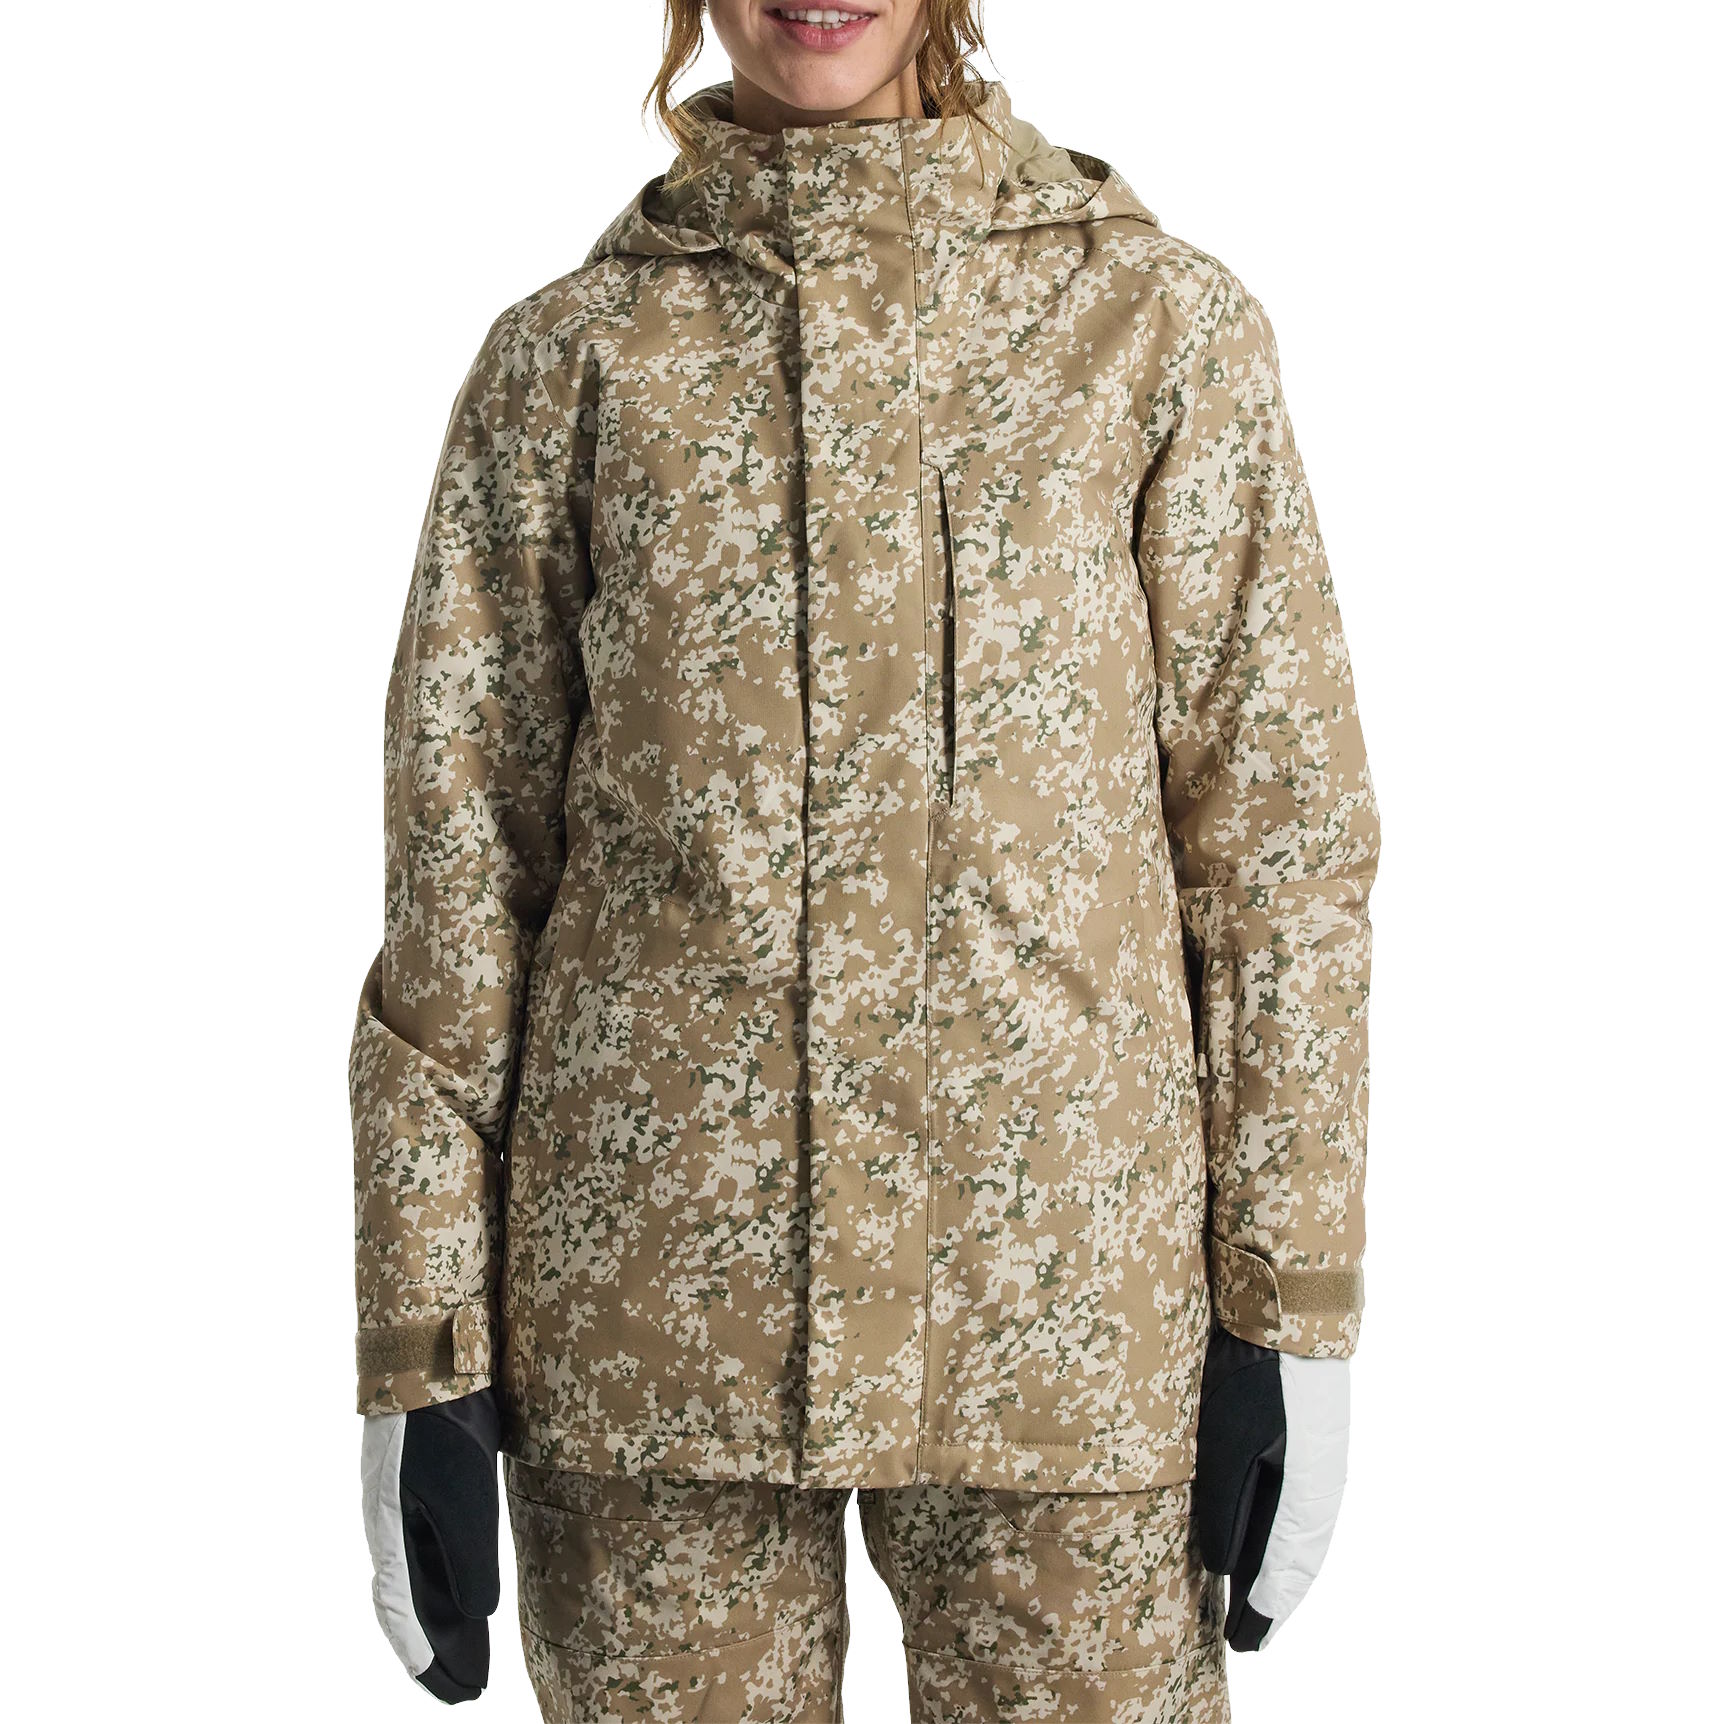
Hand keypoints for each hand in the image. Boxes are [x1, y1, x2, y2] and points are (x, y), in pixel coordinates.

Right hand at [360, 1386, 501, 1702]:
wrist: (435, 1365)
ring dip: (448, 1621)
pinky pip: (437, 1551)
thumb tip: (475, 1614)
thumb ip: (466, 1557)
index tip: (446, 1688)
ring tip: (473, 1659)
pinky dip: (452, 1584)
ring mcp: (410, 1507)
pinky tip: (469, 1599)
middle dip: (438, 1649)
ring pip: (427, 1580)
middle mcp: (396, 1528)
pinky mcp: (431, 1489)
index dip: (422, 1653)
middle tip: (463, 1690)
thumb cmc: (441, 1428)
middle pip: (414, 1603)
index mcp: (392, 1534)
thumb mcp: (460, 1496)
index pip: (402, 1611)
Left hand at [1194, 1329, 1348, 1650]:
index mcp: (1308, 1498)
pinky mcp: (1302, 1441)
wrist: (1286, 1315)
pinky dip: (1276, 1533)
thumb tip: (1225, 1566)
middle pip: (1294, 1560)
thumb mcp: (1232, 1445)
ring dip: (1274, 1568)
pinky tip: (1256, 1538)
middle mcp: (1319, 1488)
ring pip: (1295, 1534)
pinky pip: (1293, 1506)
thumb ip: (1229, 1508)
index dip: (1266, 1610)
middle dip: (1271, 1598)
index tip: (1247, 1643)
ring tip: (1251, 1600)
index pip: (1285, 1572)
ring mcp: (1315, 1463)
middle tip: (1250, 1636)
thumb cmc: (1258, 1380)